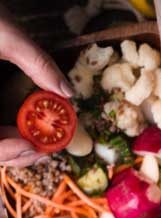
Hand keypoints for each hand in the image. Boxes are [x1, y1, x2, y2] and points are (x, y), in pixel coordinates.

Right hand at [0, 6, 72, 166]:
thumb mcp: (5, 33)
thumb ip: (36, 62)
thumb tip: (68, 92)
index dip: (6, 150)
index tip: (33, 147)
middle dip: (16, 153)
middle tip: (48, 150)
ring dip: (13, 146)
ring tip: (41, 144)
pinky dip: (7, 134)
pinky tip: (27, 131)